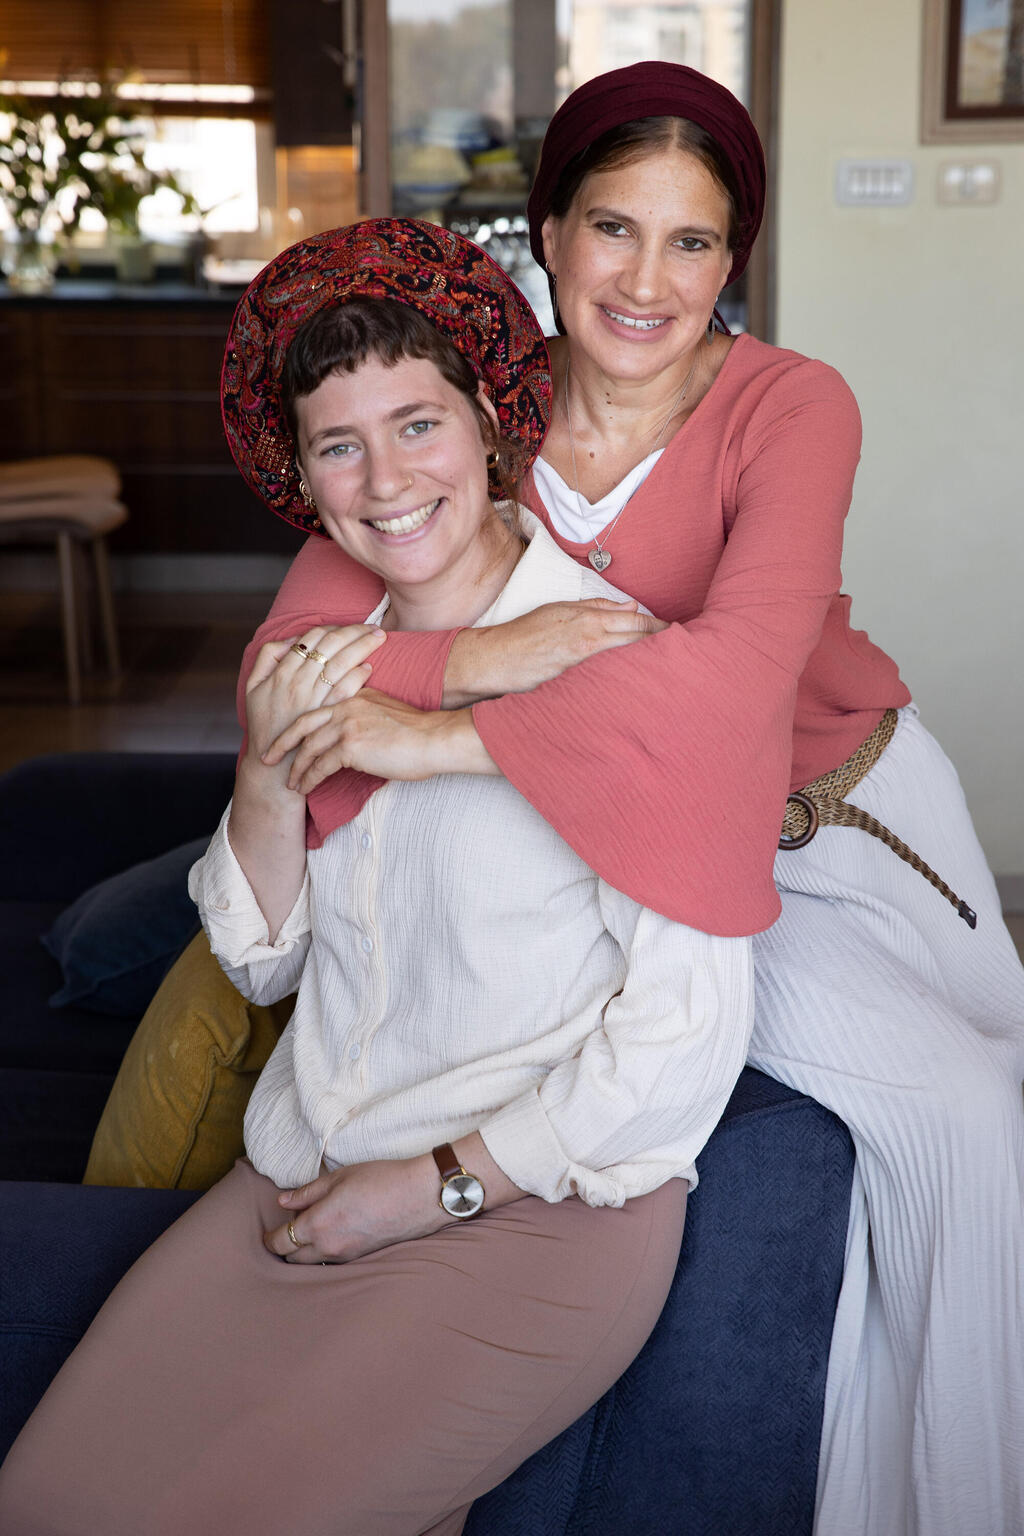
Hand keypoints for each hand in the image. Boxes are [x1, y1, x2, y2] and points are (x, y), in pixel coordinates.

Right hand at [243, 624, 386, 766]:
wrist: (273, 765)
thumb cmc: (264, 723)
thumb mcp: (252, 686)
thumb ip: (267, 657)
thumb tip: (291, 640)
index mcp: (282, 672)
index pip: (310, 637)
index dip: (332, 626)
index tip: (347, 626)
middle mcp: (298, 682)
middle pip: (330, 644)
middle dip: (354, 630)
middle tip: (374, 626)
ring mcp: (314, 698)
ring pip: (342, 662)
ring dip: (363, 645)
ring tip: (379, 638)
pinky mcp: (327, 714)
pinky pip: (346, 688)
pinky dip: (359, 674)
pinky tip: (369, 666)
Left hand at [263, 691, 495, 791]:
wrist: (434, 739)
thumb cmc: (419, 733)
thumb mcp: (387, 712)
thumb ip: (366, 714)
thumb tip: (355, 731)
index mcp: (353, 696)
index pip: (317, 708)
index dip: (297, 725)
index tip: (285, 738)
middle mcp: (346, 707)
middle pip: (303, 725)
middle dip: (282, 743)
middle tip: (267, 757)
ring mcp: (347, 725)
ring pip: (309, 748)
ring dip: (296, 768)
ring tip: (290, 783)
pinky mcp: (351, 746)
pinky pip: (321, 766)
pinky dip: (309, 779)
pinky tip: (305, 789)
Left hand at [264, 1156, 444, 1263]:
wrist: (419, 1196)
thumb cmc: (380, 1180)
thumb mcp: (339, 1177)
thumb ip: (307, 1192)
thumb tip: (283, 1201)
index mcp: (318, 1224)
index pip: (280, 1242)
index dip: (269, 1238)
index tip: (268, 1231)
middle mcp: (328, 1247)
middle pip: (292, 1259)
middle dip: (285, 1247)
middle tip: (287, 1230)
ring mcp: (345, 1256)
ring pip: (312, 1264)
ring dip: (305, 1252)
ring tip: (310, 1232)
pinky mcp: (360, 1259)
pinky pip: (332, 1261)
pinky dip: (325, 1253)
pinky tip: (333, 1236)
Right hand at [444, 599, 666, 705]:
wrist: (495, 659)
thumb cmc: (525, 635)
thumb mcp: (559, 610)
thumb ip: (595, 607)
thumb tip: (629, 606)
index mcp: (587, 618)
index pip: (634, 621)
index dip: (658, 628)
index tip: (677, 634)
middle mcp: (588, 636)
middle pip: (636, 639)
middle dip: (663, 645)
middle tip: (688, 653)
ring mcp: (582, 659)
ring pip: (626, 658)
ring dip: (650, 662)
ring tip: (674, 669)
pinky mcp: (573, 680)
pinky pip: (607, 678)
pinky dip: (626, 679)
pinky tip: (642, 686)